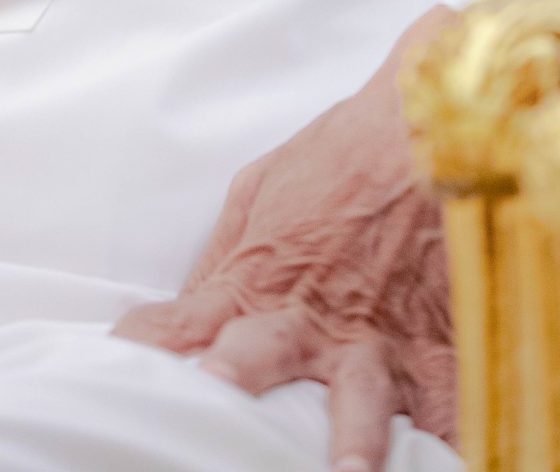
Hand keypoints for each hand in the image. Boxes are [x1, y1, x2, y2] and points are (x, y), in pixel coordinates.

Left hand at [115, 9, 457, 470]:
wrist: (429, 122)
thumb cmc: (343, 152)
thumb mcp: (261, 187)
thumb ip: (224, 257)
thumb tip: (185, 311)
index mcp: (257, 277)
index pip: (179, 327)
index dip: (143, 355)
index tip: (112, 382)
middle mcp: (310, 317)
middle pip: (255, 361)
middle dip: (230, 381)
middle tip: (213, 403)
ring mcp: (376, 339)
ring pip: (358, 404)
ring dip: (350, 442)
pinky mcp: (440, 350)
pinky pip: (447, 412)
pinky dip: (444, 446)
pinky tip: (443, 463)